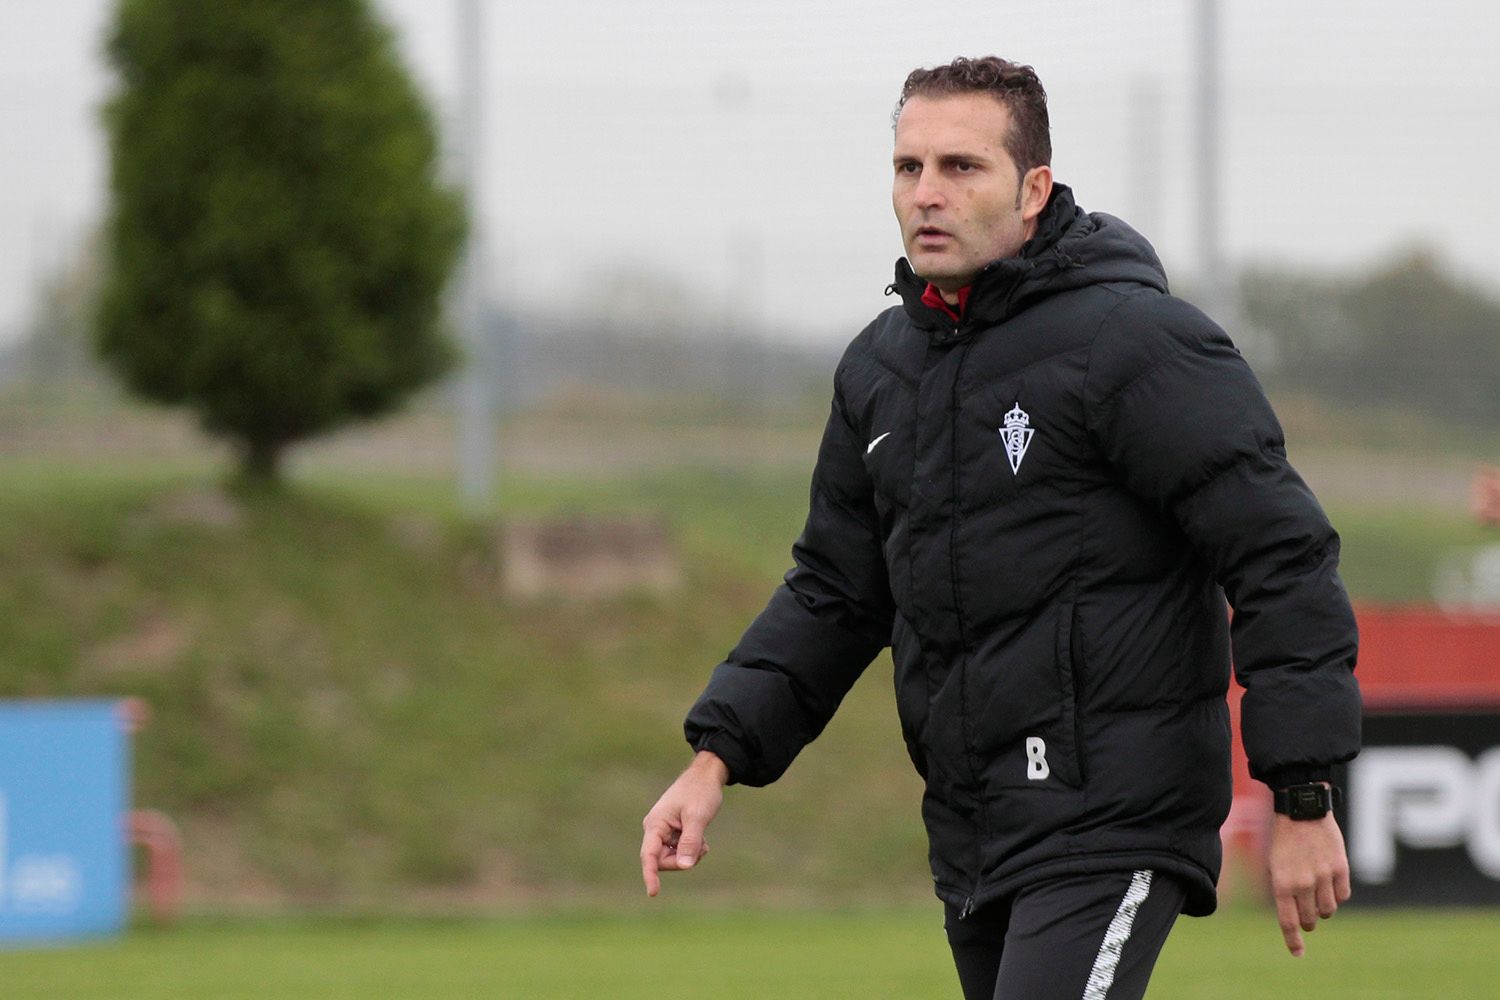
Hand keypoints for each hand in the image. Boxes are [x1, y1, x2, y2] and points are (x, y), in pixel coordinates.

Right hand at [640, 750, 728, 896]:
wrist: (706, 776)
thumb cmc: (700, 792)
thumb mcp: (698, 817)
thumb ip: (690, 842)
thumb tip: (684, 866)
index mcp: (656, 824)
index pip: (649, 855)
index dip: (650, 875)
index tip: (653, 893)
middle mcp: (655, 829)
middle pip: (662, 861)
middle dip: (682, 860)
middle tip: (702, 848)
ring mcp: (663, 831)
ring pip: (672, 858)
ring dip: (689, 854)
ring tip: (703, 841)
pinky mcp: (671, 833)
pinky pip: (678, 852)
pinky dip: (691, 850)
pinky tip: (701, 840)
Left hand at [1267, 811, 1351, 956]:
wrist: (1302, 810)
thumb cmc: (1284, 839)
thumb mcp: (1273, 864)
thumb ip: (1283, 890)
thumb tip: (1293, 916)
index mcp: (1282, 882)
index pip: (1288, 921)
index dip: (1293, 941)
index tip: (1298, 954)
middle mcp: (1303, 883)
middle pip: (1309, 919)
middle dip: (1307, 921)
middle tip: (1307, 915)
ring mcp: (1323, 876)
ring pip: (1328, 910)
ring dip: (1322, 909)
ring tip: (1316, 895)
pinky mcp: (1340, 868)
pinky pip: (1343, 896)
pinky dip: (1337, 896)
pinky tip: (1330, 884)